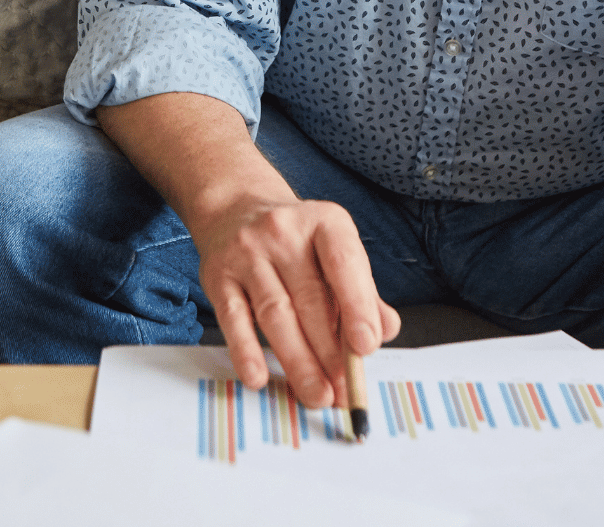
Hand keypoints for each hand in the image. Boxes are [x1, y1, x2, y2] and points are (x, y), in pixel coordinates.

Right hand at [192, 193, 399, 409]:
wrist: (236, 209)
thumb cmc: (297, 242)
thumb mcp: (334, 251)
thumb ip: (362, 291)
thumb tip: (384, 331)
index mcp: (323, 222)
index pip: (343, 262)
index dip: (357, 306)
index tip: (366, 347)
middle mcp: (283, 231)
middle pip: (309, 298)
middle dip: (330, 352)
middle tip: (344, 391)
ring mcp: (247, 251)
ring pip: (276, 313)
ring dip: (298, 361)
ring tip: (317, 394)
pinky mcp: (218, 275)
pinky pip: (233, 318)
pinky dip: (246, 351)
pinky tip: (259, 377)